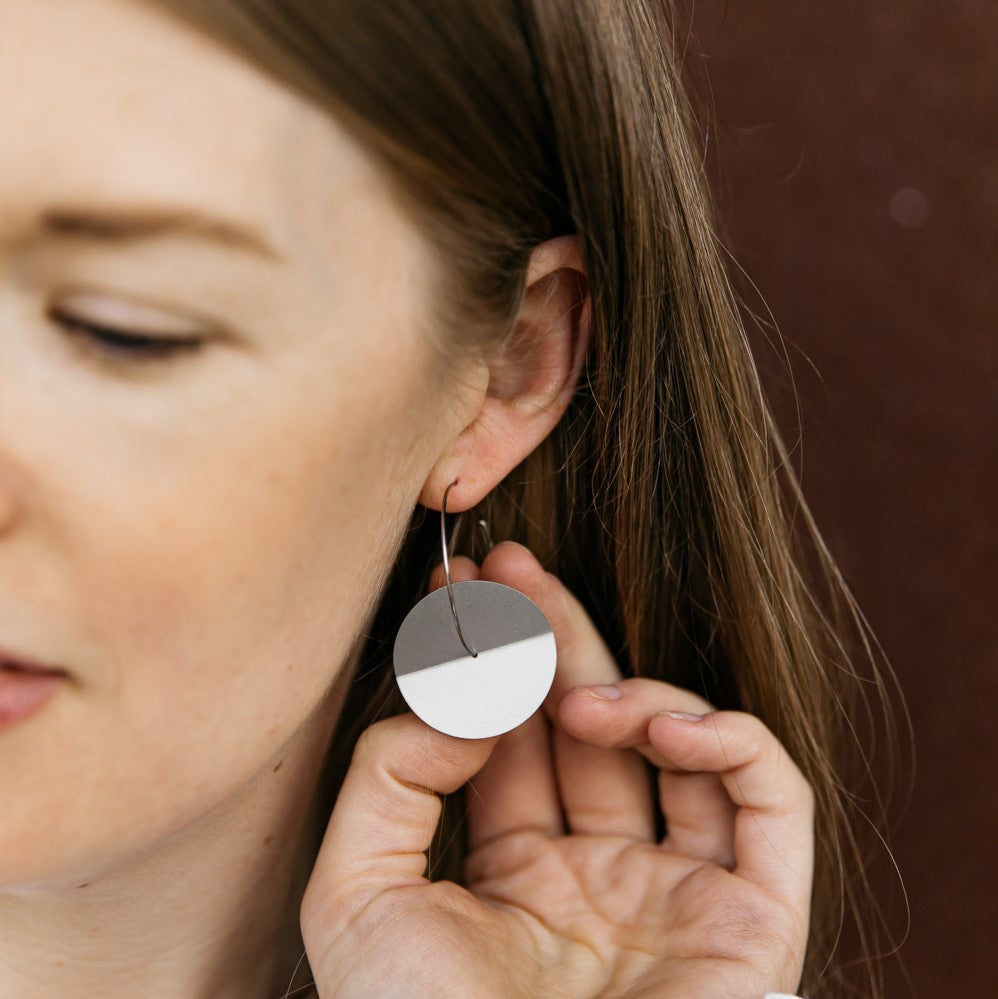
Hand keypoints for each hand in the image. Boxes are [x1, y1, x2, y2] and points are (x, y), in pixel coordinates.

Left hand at [301, 542, 812, 997]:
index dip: (493, 660)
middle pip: (589, 726)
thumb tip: (463, 695)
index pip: (514, 739)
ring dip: (633, 693)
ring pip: (679, 749)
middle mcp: (602, 877)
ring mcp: (680, 894)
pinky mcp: (755, 918)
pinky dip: (729, 739)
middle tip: (514, 565)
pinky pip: (770, 799)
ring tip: (580, 695)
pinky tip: (664, 724)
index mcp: (517, 875)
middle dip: (553, 637)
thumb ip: (389, 776)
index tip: (463, 586)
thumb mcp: (358, 895)